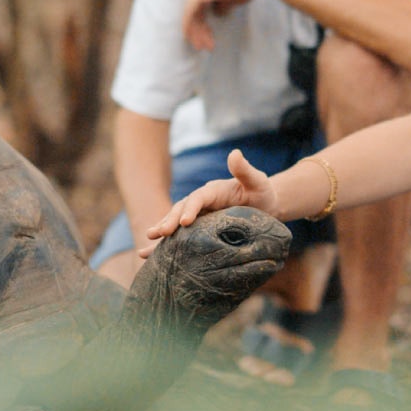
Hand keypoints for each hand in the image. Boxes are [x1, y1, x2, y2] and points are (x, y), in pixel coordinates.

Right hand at [138, 150, 276, 257]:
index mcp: (212, 191)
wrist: (264, 206)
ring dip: (161, 235)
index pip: (198, 198)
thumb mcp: (257, 181)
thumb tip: (235, 153)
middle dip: (169, 222)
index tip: (186, 221)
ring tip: (145, 248)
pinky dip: (163, 248)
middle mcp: (201, 203)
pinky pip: (179, 239)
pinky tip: (148, 258)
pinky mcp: (197, 230)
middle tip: (160, 233)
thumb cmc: (261, 193)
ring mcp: (198, 217)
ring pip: (175, 224)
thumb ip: (245, 170)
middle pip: (181, 210)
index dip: (191, 208)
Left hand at [181, 0, 263, 49]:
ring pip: (191, 13)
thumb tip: (217, 13)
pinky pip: (190, 12)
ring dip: (196, 32)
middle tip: (203, 46)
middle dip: (199, 30)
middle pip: (195, 10)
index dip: (203, 23)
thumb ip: (222, 4)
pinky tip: (193, 38)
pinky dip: (189, 26)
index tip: (209, 36)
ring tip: (202, 47)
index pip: (200, 5)